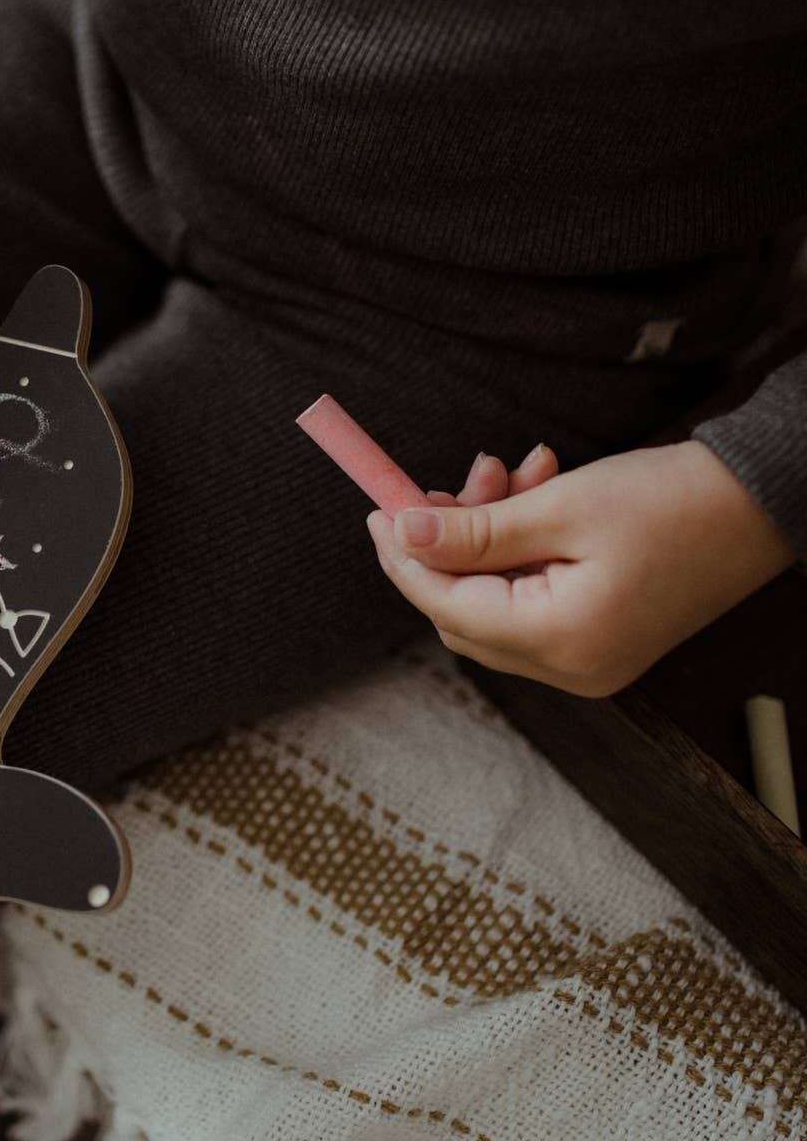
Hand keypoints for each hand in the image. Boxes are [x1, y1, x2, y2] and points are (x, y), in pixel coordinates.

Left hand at [368, 439, 793, 696]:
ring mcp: (590, 661)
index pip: (447, 606)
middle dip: (449, 543)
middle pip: (464, 612)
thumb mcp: (560, 507)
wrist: (762, 503)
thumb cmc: (672, 501)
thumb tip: (400, 535)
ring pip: (497, 601)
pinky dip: (523, 549)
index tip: (377, 508)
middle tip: (457, 480)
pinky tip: (540, 491)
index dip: (404, 557)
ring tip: (514, 471)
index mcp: (560, 642)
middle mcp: (572, 669)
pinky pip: (534, 600)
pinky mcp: (603, 640)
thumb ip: (474, 531)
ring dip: (490, 536)